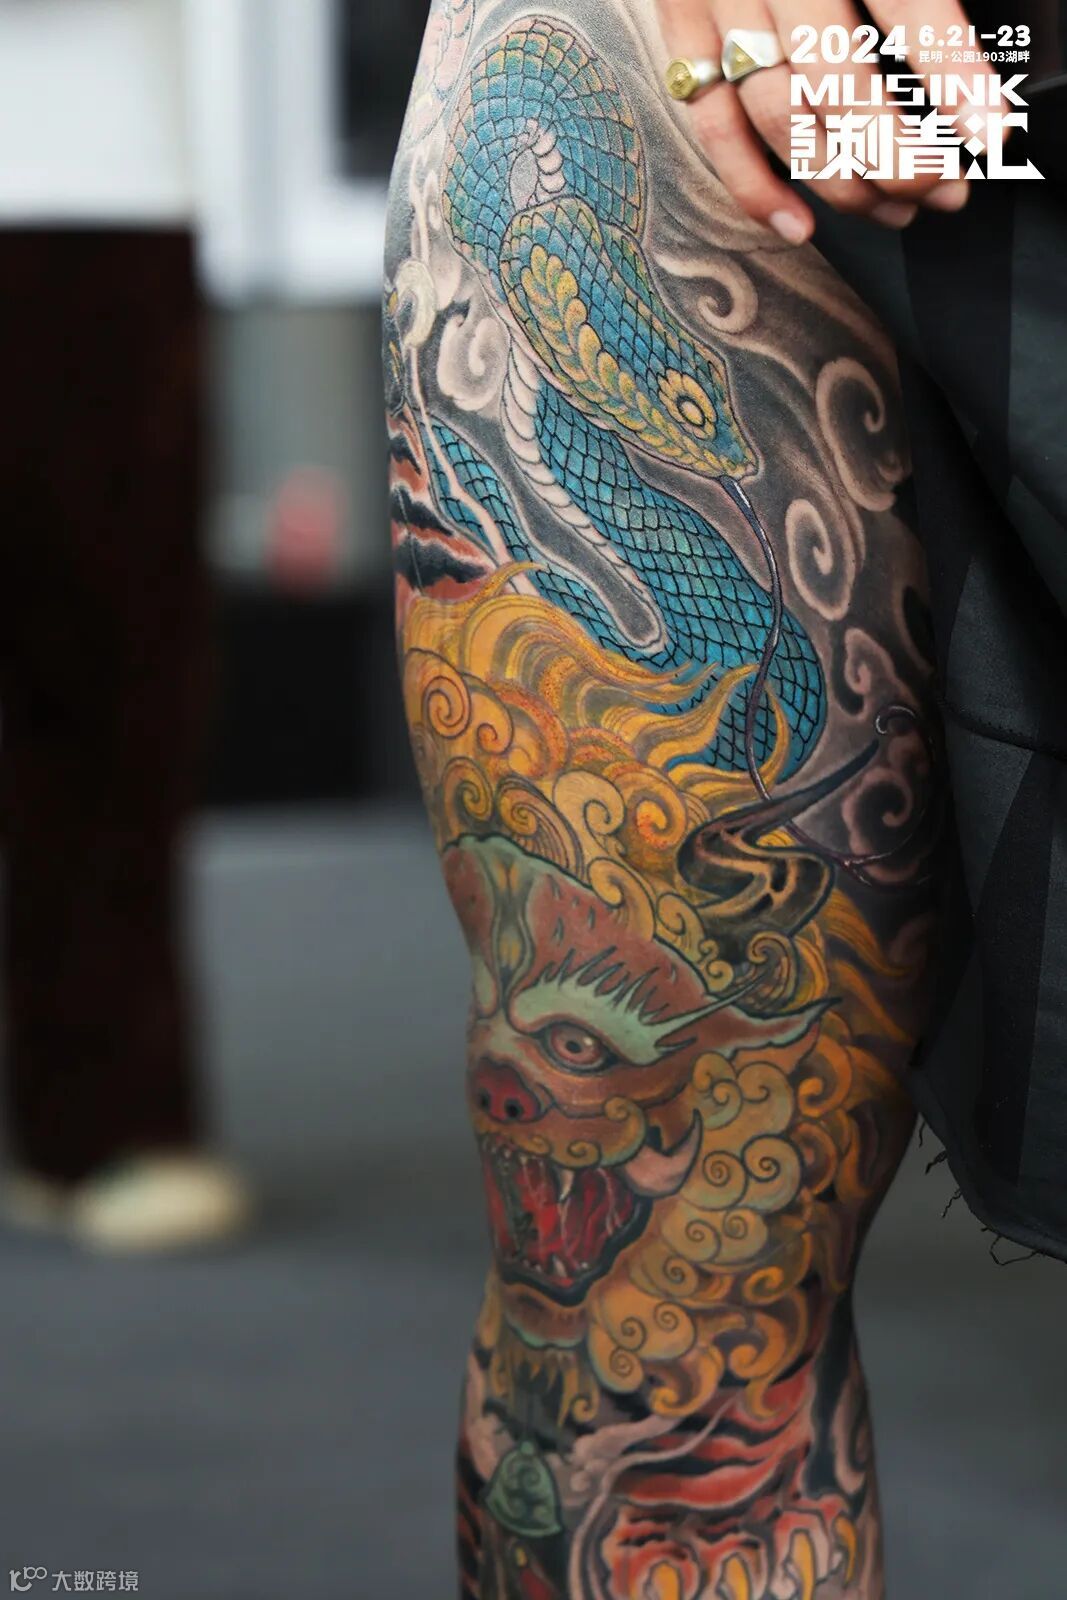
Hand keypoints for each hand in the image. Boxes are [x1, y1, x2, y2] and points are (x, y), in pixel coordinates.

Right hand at [654, 0, 998, 238]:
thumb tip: (968, 78)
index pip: (904, 5)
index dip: (949, 73)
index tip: (988, 131)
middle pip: (836, 80)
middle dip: (894, 153)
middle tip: (941, 188)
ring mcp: (718, 4)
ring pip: (779, 117)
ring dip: (840, 181)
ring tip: (895, 210)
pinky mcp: (680, 34)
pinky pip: (713, 126)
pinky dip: (754, 187)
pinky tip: (799, 225)